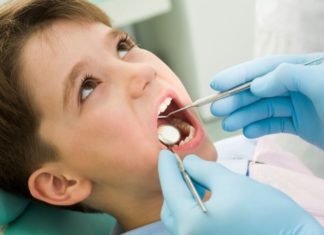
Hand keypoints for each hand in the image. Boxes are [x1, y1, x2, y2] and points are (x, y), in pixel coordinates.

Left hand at [158, 150, 323, 234]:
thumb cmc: (265, 210)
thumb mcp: (229, 182)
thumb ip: (203, 170)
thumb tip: (188, 163)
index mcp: (191, 224)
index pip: (170, 190)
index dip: (166, 168)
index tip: (164, 153)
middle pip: (170, 206)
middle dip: (174, 183)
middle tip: (181, 164)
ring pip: (180, 217)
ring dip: (183, 194)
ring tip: (196, 176)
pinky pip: (191, 224)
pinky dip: (192, 206)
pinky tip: (203, 192)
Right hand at [210, 54, 323, 148]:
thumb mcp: (319, 81)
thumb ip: (287, 75)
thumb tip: (256, 85)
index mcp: (302, 67)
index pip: (263, 68)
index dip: (238, 76)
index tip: (216, 84)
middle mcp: (297, 84)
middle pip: (260, 90)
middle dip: (236, 99)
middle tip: (217, 110)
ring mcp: (299, 105)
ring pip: (264, 108)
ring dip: (243, 116)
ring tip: (227, 125)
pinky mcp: (301, 124)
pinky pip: (275, 124)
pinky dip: (260, 128)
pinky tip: (247, 132)